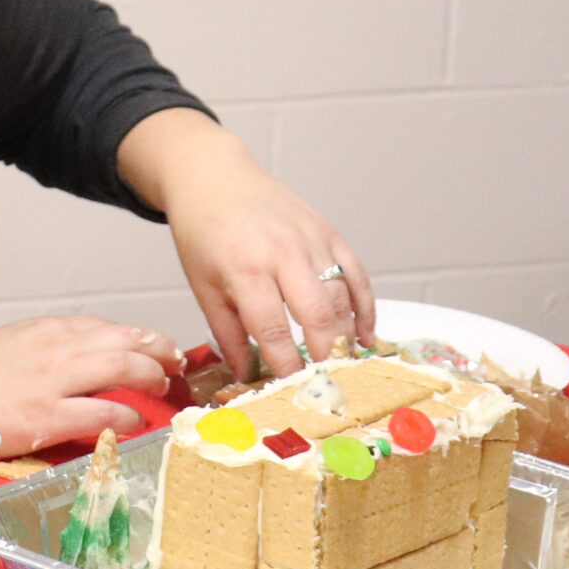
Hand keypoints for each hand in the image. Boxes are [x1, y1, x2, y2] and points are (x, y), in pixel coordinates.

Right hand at [0, 315, 182, 456]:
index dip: (134, 334)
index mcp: (36, 330)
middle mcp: (50, 348)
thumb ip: (32, 353)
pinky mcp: (45, 417)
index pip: (100, 325)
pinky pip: (103, 411)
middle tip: (176, 362)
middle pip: (122, 341)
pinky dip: (127, 414)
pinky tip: (136, 420)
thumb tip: (60, 366)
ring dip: (151, 375)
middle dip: (157, 349)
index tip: (152, 343)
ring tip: (165, 386)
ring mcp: (50, 382)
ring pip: (122, 368)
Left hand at [119, 109, 375, 378]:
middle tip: (328, 388)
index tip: (292, 392)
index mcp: (244, 269)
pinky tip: (366, 337)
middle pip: (317, 315)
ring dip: (347, 337)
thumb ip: (227, 334)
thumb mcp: (202, 285)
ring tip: (347, 369)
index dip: (287, 365)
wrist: (213, 176)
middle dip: (325, 357)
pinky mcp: (327, 232)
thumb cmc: (203, 232)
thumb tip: (245, 378)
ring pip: (342, 297)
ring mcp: (310, 240)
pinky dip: (366, 308)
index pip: (273, 329)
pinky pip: (356, 274)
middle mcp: (282, 253)